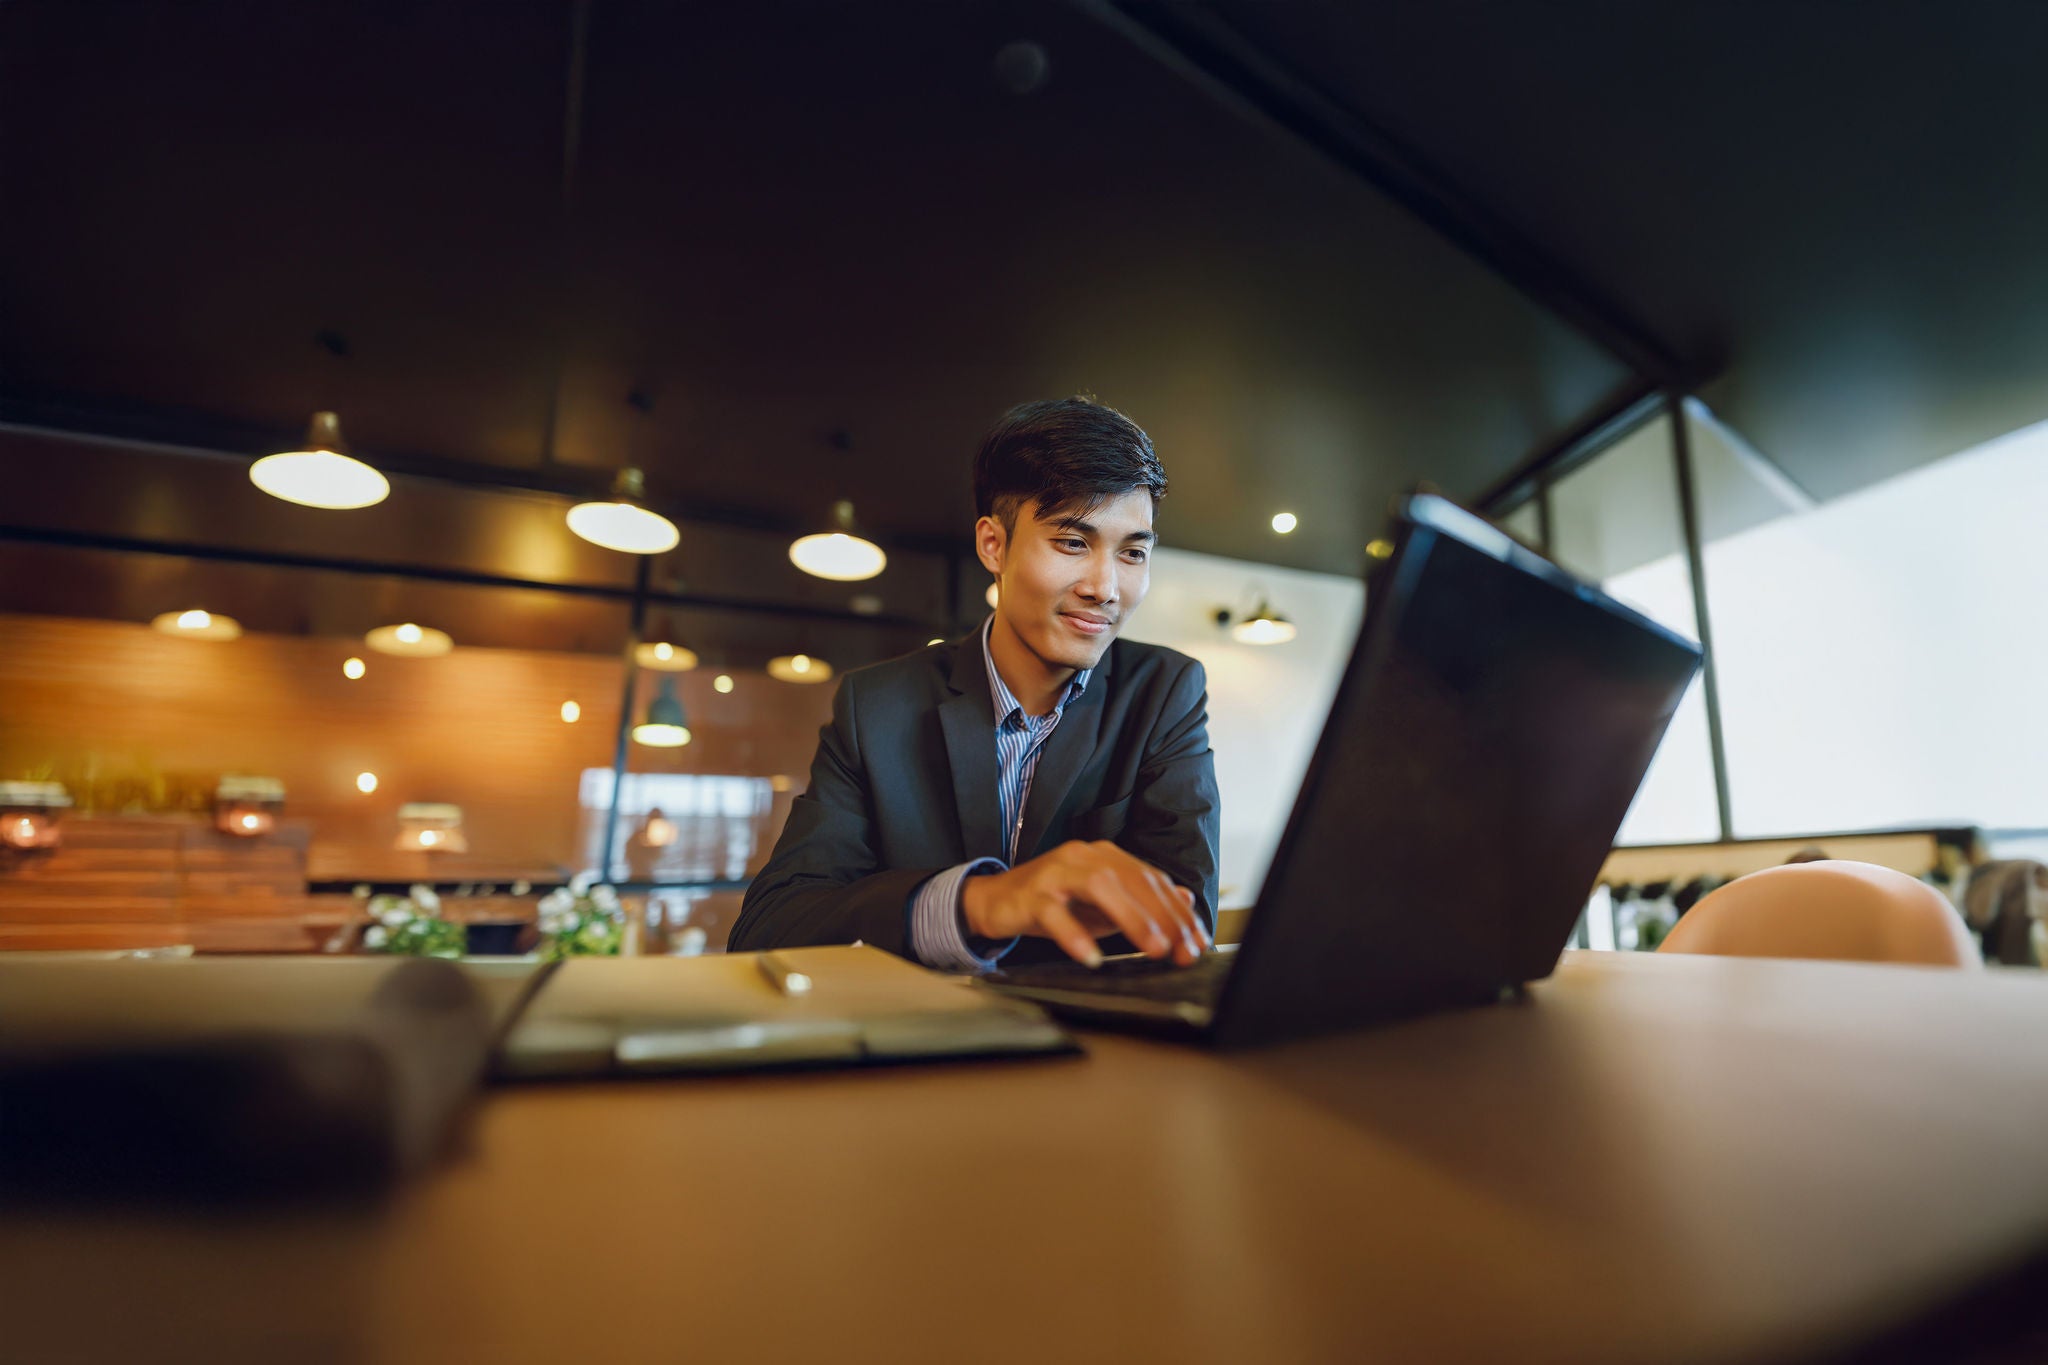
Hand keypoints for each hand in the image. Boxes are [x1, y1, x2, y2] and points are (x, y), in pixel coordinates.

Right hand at [961, 840, 1209, 966]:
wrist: (994, 900)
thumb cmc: (1053, 903)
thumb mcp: (1103, 904)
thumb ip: (1140, 901)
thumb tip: (1185, 900)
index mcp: (1105, 856)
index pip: (1152, 880)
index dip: (1178, 912)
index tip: (1198, 943)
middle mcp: (1084, 856)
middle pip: (1132, 881)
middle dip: (1164, 918)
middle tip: (1183, 950)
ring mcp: (1056, 873)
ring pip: (1099, 887)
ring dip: (1132, 919)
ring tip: (1154, 948)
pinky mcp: (1030, 895)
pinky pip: (1054, 914)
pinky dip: (1074, 935)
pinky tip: (1091, 957)